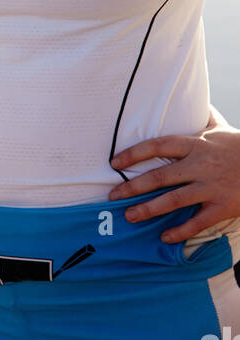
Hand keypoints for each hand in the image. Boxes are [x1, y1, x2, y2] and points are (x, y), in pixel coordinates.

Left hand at [107, 105, 239, 241]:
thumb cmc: (239, 148)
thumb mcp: (220, 129)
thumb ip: (205, 118)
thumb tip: (197, 102)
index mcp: (195, 144)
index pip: (158, 145)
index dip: (134, 153)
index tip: (114, 162)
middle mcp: (199, 165)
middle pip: (160, 175)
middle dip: (134, 187)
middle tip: (113, 196)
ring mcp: (210, 187)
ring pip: (174, 200)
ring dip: (149, 209)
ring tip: (130, 216)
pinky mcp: (222, 207)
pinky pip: (197, 221)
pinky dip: (180, 230)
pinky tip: (165, 236)